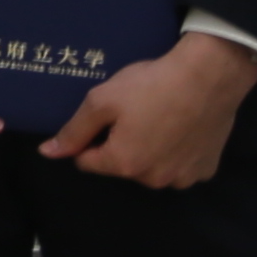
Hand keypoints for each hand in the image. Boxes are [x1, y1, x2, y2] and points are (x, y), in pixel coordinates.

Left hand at [50, 33, 256, 188]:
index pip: (87, 162)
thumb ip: (74, 131)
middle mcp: (154, 180)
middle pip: (122, 166)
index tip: (102, 118)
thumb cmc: (150, 86)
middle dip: (119, 144)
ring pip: (151, 168)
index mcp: (125, 164)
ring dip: (149, 151)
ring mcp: (184, 177)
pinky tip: (179, 127)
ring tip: (157, 119)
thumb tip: (48, 153)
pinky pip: (180, 165)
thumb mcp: (101, 102)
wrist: (209, 77)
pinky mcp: (206, 169)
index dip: (87, 140)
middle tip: (133, 114)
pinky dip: (176, 152)